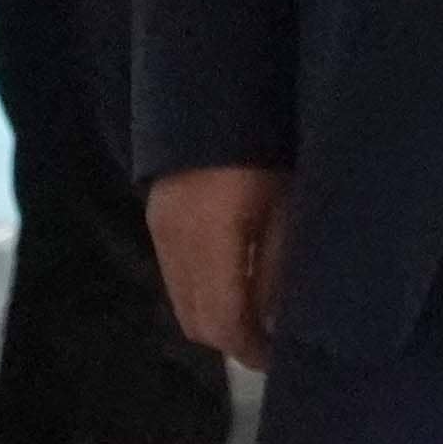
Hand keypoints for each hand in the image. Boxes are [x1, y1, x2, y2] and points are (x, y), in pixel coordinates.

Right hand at [148, 165, 287, 368]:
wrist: (215, 87)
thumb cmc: (265, 145)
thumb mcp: (286, 203)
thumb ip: (277, 263)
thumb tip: (276, 316)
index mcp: (208, 238)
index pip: (222, 320)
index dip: (252, 348)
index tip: (282, 356)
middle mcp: (173, 240)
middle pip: (195, 320)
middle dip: (231, 338)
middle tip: (270, 338)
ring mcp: (159, 227)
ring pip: (180, 301)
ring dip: (214, 316)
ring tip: (254, 311)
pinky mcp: (156, 216)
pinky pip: (174, 274)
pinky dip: (200, 290)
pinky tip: (232, 278)